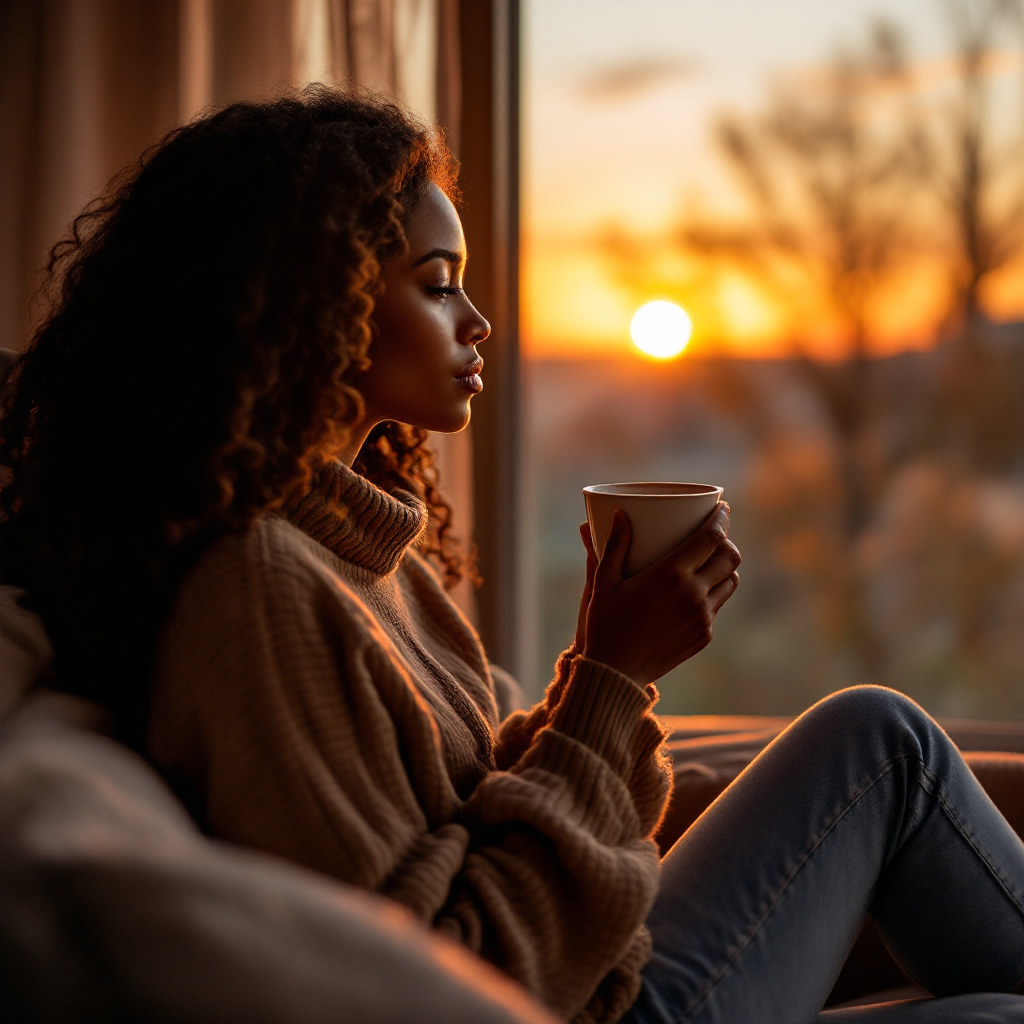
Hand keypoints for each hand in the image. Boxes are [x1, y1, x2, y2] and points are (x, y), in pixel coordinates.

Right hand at [577, 502, 739, 685]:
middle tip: (716, 533)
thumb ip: (614, 545)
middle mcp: (693, 594)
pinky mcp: (704, 635)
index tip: (722, 508)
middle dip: (727, 540)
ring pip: (730, 581)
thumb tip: (621, 514)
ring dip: (725, 567)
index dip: (721, 519)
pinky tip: (700, 588)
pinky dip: (714, 592)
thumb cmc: (605, 623)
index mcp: (670, 574)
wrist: (616, 673)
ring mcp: (702, 617)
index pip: (710, 538)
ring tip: (712, 560)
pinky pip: (718, 606)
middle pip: (729, 557)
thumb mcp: (604, 581)